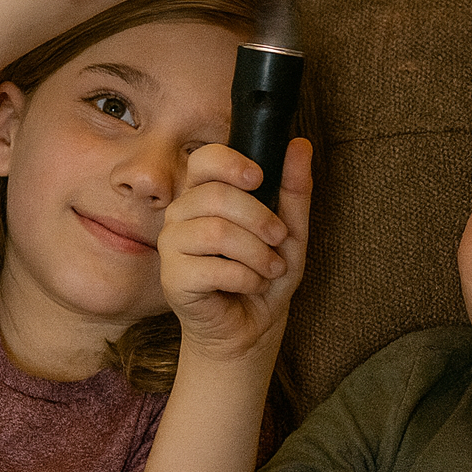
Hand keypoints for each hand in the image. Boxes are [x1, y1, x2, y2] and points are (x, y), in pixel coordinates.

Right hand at [157, 138, 311, 364]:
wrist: (250, 327)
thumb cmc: (264, 274)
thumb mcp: (290, 230)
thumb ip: (293, 189)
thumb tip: (300, 144)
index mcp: (204, 193)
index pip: (204, 159)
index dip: (231, 163)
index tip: (259, 178)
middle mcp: (181, 213)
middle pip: (216, 195)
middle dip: (259, 218)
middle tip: (279, 240)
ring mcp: (171, 245)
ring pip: (216, 231)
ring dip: (257, 253)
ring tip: (271, 268)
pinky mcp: (172, 278)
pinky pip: (214, 268)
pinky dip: (247, 277)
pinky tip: (252, 285)